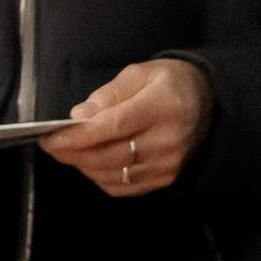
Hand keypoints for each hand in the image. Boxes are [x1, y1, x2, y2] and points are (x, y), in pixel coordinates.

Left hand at [39, 58, 213, 196]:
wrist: (208, 103)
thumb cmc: (170, 83)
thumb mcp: (141, 73)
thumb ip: (108, 94)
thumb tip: (79, 117)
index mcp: (161, 106)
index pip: (112, 127)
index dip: (78, 137)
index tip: (51, 137)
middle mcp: (167, 140)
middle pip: (109, 155)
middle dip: (73, 153)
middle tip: (51, 145)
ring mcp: (167, 164)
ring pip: (113, 175)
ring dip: (84, 166)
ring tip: (69, 152)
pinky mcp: (165, 179)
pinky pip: (123, 187)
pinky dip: (100, 178)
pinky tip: (91, 163)